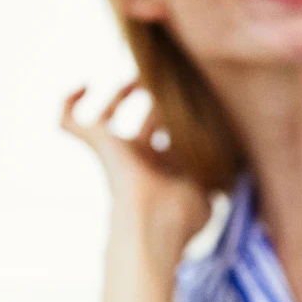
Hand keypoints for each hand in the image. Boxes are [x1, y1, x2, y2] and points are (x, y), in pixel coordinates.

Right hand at [62, 82, 211, 261]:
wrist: (153, 222)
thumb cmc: (182, 213)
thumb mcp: (210, 191)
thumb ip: (220, 176)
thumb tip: (233, 162)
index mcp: (168, 170)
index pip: (174, 141)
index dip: (183, 121)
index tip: (197, 100)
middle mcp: (142, 159)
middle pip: (146, 124)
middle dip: (156, 102)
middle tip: (169, 84)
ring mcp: (119, 152)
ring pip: (109, 120)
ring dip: (119, 96)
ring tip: (133, 80)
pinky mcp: (99, 144)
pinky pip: (69, 122)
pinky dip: (68, 103)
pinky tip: (84, 85)